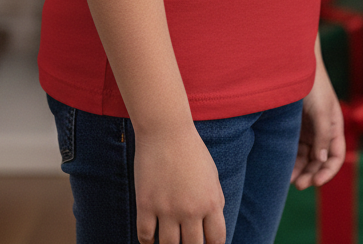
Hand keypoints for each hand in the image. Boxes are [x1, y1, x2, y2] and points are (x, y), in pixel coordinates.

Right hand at [133, 121, 225, 243]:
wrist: (165, 130)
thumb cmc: (191, 150)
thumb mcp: (211, 175)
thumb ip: (215, 201)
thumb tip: (212, 229)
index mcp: (211, 202)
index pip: (217, 240)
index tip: (205, 243)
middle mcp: (190, 210)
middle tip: (186, 240)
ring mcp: (167, 208)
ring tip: (169, 240)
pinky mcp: (145, 204)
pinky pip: (145, 237)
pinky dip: (148, 241)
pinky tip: (151, 237)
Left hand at [290, 58, 345, 188]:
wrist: (293, 64)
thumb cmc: (313, 85)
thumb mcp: (321, 110)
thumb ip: (323, 135)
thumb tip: (322, 159)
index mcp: (334, 126)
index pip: (336, 156)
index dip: (329, 171)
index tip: (317, 182)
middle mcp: (322, 130)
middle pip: (319, 160)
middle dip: (311, 174)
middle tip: (299, 184)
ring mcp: (308, 129)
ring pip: (306, 156)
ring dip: (300, 169)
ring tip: (288, 180)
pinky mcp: (293, 126)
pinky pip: (294, 148)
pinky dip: (290, 159)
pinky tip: (282, 167)